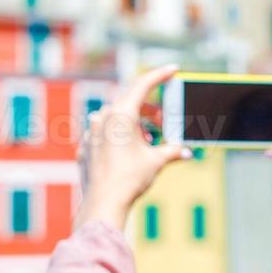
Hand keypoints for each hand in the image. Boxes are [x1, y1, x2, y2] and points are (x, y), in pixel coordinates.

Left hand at [76, 65, 189, 229]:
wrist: (104, 203)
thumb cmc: (129, 179)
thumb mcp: (156, 161)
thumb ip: (172, 151)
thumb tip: (186, 152)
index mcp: (121, 114)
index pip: (143, 85)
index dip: (160, 75)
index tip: (172, 69)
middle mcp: (103, 118)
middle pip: (130, 103)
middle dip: (149, 111)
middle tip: (162, 123)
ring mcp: (91, 132)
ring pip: (115, 118)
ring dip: (133, 125)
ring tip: (146, 142)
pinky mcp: (86, 147)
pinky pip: (103, 135)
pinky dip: (117, 138)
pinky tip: (127, 154)